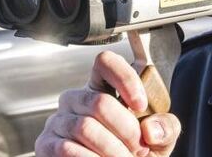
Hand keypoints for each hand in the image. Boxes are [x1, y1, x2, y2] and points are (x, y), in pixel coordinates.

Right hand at [35, 51, 180, 155]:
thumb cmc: (133, 155)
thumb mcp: (157, 142)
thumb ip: (165, 129)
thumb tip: (151, 129)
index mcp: (102, 88)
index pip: (105, 62)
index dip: (124, 78)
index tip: (141, 105)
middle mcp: (76, 99)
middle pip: (99, 102)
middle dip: (127, 130)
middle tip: (140, 149)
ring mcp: (58, 121)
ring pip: (86, 128)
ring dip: (112, 151)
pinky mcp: (46, 144)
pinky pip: (68, 149)